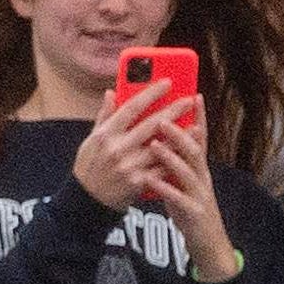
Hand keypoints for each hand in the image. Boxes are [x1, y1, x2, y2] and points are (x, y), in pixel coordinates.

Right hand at [70, 77, 192, 210]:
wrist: (87, 201)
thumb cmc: (90, 167)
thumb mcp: (91, 139)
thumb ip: (104, 115)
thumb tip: (111, 92)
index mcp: (106, 133)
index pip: (132, 107)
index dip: (151, 93)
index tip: (167, 82)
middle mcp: (118, 148)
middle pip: (150, 125)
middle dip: (172, 111)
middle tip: (188, 100)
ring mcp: (129, 166)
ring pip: (161, 147)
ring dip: (180, 137)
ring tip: (196, 126)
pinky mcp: (138, 182)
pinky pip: (161, 168)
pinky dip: (175, 160)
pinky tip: (187, 152)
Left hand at [124, 94, 238, 279]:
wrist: (209, 244)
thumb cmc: (190, 209)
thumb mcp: (184, 182)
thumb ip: (174, 162)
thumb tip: (159, 140)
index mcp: (199, 168)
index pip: (200, 137)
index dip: (199, 116)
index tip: (194, 94)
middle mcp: (202, 177)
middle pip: (194, 149)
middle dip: (179, 132)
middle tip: (162, 117)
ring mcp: (200, 195)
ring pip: (189, 171)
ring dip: (171, 156)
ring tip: (154, 144)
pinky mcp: (195, 213)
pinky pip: (179, 199)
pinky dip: (164, 189)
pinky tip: (150, 180)